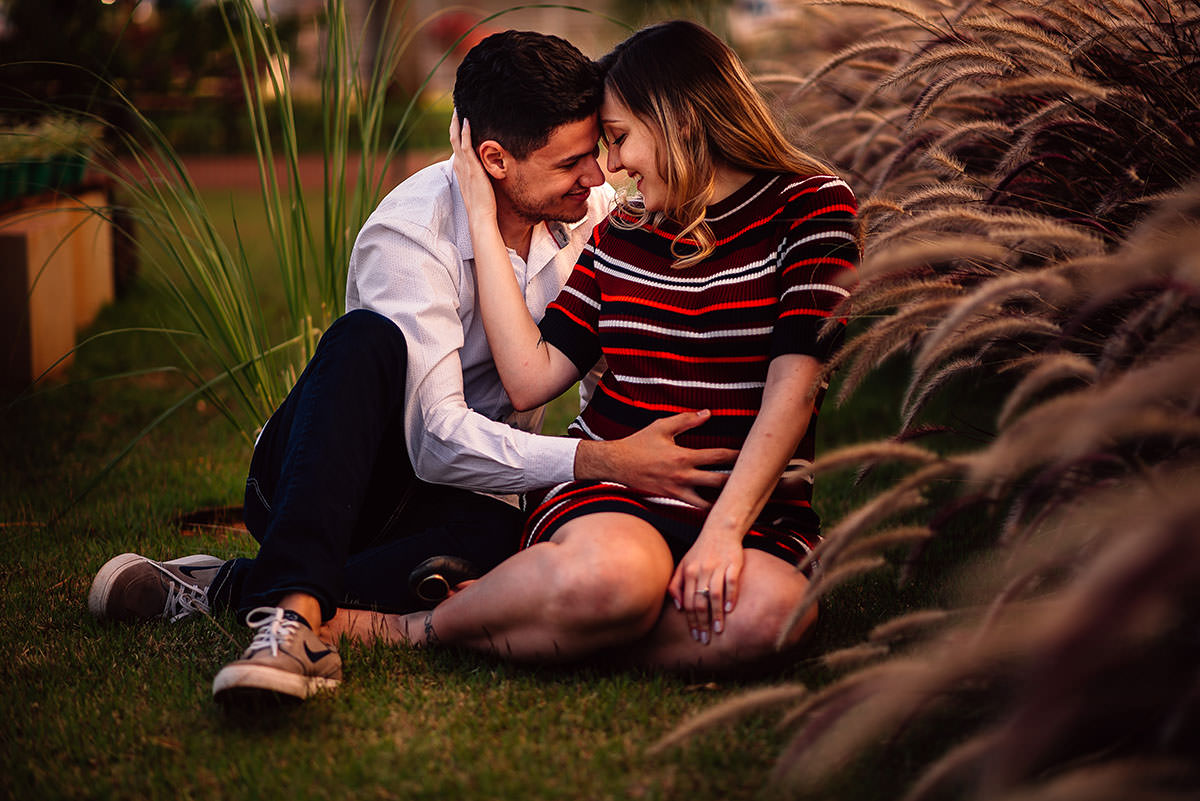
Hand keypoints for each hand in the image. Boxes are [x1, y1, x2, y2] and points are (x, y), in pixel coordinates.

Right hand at [449, 111, 497, 221]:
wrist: (480, 215)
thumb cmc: (482, 204)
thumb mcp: (479, 186)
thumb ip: (480, 176)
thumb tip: (487, 170)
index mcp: (461, 170)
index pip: (456, 147)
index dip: (456, 134)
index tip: (458, 122)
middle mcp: (460, 166)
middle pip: (453, 139)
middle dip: (454, 124)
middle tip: (456, 110)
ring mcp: (464, 166)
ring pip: (456, 139)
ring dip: (457, 123)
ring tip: (459, 109)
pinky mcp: (471, 168)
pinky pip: (466, 145)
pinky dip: (466, 133)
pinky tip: (467, 121)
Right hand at [575, 410, 738, 507]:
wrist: (616, 464)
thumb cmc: (639, 444)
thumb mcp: (662, 427)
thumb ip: (687, 420)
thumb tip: (708, 413)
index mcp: (683, 457)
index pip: (718, 456)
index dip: (738, 456)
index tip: (753, 454)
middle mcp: (683, 477)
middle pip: (720, 483)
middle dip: (739, 482)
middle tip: (757, 481)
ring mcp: (677, 491)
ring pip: (709, 503)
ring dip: (725, 501)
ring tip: (743, 502)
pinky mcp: (671, 500)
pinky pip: (693, 509)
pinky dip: (708, 510)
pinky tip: (720, 511)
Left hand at [668, 535, 743, 643]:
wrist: (720, 529)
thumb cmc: (700, 550)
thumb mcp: (684, 564)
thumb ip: (676, 584)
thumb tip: (677, 607)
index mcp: (688, 572)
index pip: (688, 602)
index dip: (691, 621)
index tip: (695, 635)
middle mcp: (701, 570)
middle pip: (699, 601)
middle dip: (702, 622)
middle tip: (705, 638)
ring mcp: (717, 567)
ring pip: (714, 594)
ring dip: (716, 614)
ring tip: (719, 629)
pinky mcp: (733, 563)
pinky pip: (731, 582)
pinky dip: (731, 596)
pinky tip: (730, 609)